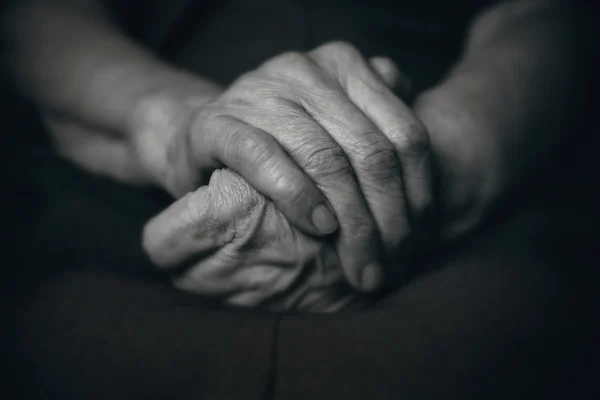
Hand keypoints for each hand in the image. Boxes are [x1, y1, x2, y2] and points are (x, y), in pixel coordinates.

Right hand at [135, 42, 432, 291]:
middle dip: (387, 219)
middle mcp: (303, 69)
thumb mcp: (338, 119)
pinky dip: (297, 195)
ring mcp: (258, 91)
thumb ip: (380, 113)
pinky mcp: (217, 121)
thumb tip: (417, 119)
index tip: (420, 237)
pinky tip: (320, 227)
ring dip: (351, 220)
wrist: (207, 135)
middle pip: (370, 151)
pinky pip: (265, 159)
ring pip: (325, 159)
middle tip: (391, 264)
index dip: (419, 192)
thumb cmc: (285, 136)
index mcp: (343, 64)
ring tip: (361, 261)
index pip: (405, 132)